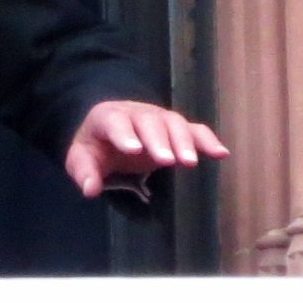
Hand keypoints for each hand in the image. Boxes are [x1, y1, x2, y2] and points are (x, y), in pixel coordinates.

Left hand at [64, 99, 228, 198]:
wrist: (109, 129)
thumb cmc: (96, 146)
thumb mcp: (81, 158)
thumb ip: (84, 172)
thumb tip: (91, 189)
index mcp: (108, 117)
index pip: (115, 121)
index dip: (125, 134)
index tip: (134, 150)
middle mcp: (136, 113)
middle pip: (149, 122)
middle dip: (159, 140)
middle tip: (168, 161)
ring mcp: (158, 118)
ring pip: (174, 123)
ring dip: (184, 141)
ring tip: (190, 163)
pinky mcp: (175, 128)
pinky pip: (194, 130)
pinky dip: (207, 140)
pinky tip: (221, 154)